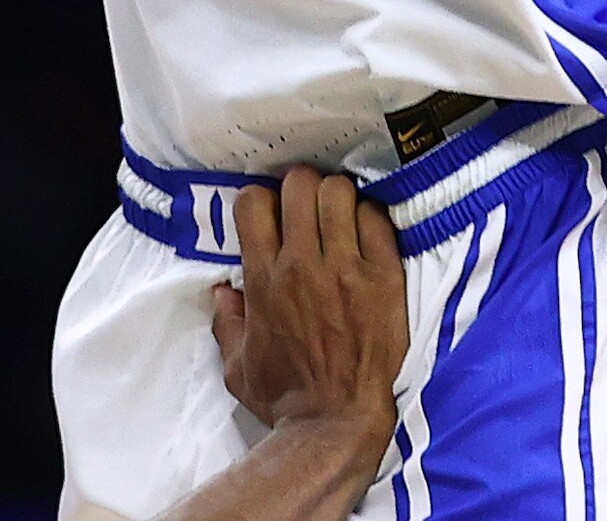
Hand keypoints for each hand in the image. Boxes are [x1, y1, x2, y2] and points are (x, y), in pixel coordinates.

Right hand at [213, 168, 407, 433]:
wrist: (337, 422)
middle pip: (299, 184)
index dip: (262, 200)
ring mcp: (345, 269)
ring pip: (338, 192)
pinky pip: (377, 220)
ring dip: (337, 198)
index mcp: (263, 280)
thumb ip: (227, 324)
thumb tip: (223, 292)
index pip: (253, 203)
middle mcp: (301, 265)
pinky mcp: (383, 277)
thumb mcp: (237, 367)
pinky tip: (368, 234)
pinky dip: (371, 218)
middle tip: (308, 207)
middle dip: (301, 188)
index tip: (272, 213)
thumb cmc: (286, 397)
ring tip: (340, 216)